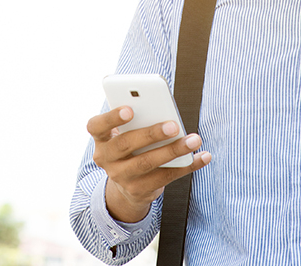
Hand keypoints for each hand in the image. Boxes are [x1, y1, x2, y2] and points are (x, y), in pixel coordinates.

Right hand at [87, 106, 211, 222]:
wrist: (126, 184)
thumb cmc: (131, 146)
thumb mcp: (126, 133)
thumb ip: (137, 122)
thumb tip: (164, 112)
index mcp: (101, 138)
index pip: (96, 126)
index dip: (112, 117)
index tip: (130, 109)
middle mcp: (106, 159)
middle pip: (126, 144)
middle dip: (151, 134)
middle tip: (173, 125)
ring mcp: (121, 177)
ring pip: (148, 163)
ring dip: (173, 150)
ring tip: (194, 140)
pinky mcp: (139, 190)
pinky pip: (166, 177)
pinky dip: (187, 166)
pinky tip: (203, 156)